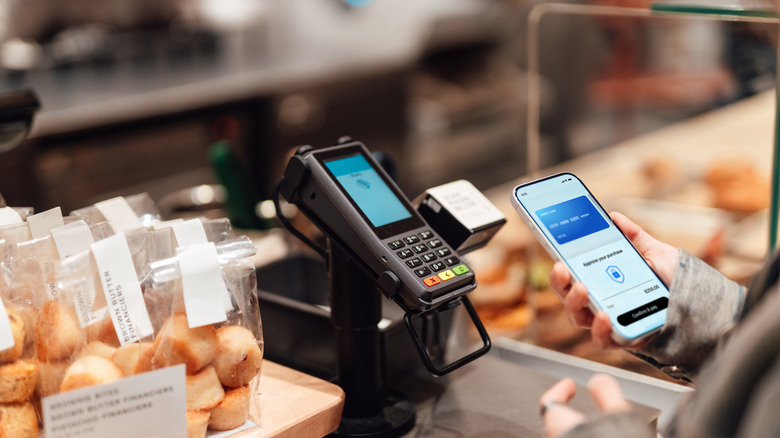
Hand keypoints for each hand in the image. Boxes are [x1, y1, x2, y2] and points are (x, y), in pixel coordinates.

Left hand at [540, 374, 630, 437]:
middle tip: (577, 404)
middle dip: (566, 411)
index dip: (559, 390)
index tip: (568, 384)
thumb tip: (599, 379)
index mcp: (562, 424)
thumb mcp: (618, 415)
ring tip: (587, 423)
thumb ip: (607, 394)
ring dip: (571, 426)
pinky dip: (577, 437)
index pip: (549, 402)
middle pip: (554, 421)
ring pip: (561, 434)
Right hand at [548, 211, 678, 348]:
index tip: (555, 256)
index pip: (570, 277)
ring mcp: (609, 322)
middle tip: (563, 269)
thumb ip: (632, 236)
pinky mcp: (624, 339)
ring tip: (582, 288)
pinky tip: (605, 315)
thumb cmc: (672, 281)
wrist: (701, 305)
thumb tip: (614, 217)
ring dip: (574, 302)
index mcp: (600, 282)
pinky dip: (600, 330)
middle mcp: (599, 303)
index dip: (559, 269)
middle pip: (568, 296)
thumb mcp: (653, 252)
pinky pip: (604, 340)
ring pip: (579, 318)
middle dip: (560, 283)